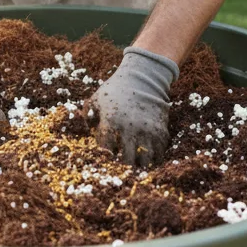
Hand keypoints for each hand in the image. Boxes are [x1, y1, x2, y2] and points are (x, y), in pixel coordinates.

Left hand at [88, 47, 178, 165]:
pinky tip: (147, 157)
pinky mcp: (161, 130)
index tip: (104, 161)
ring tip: (135, 166)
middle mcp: (130, 129)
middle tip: (120, 170)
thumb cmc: (115, 90)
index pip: (106, 151)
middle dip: (123, 168)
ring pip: (145, 160)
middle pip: (127, 161)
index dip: (104, 158)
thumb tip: (85, 132)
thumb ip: (86, 116)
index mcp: (111, 122)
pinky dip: (154, 157)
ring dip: (139, 165)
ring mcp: (147, 131)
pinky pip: (159, 152)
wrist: (143, 77)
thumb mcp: (95, 99)